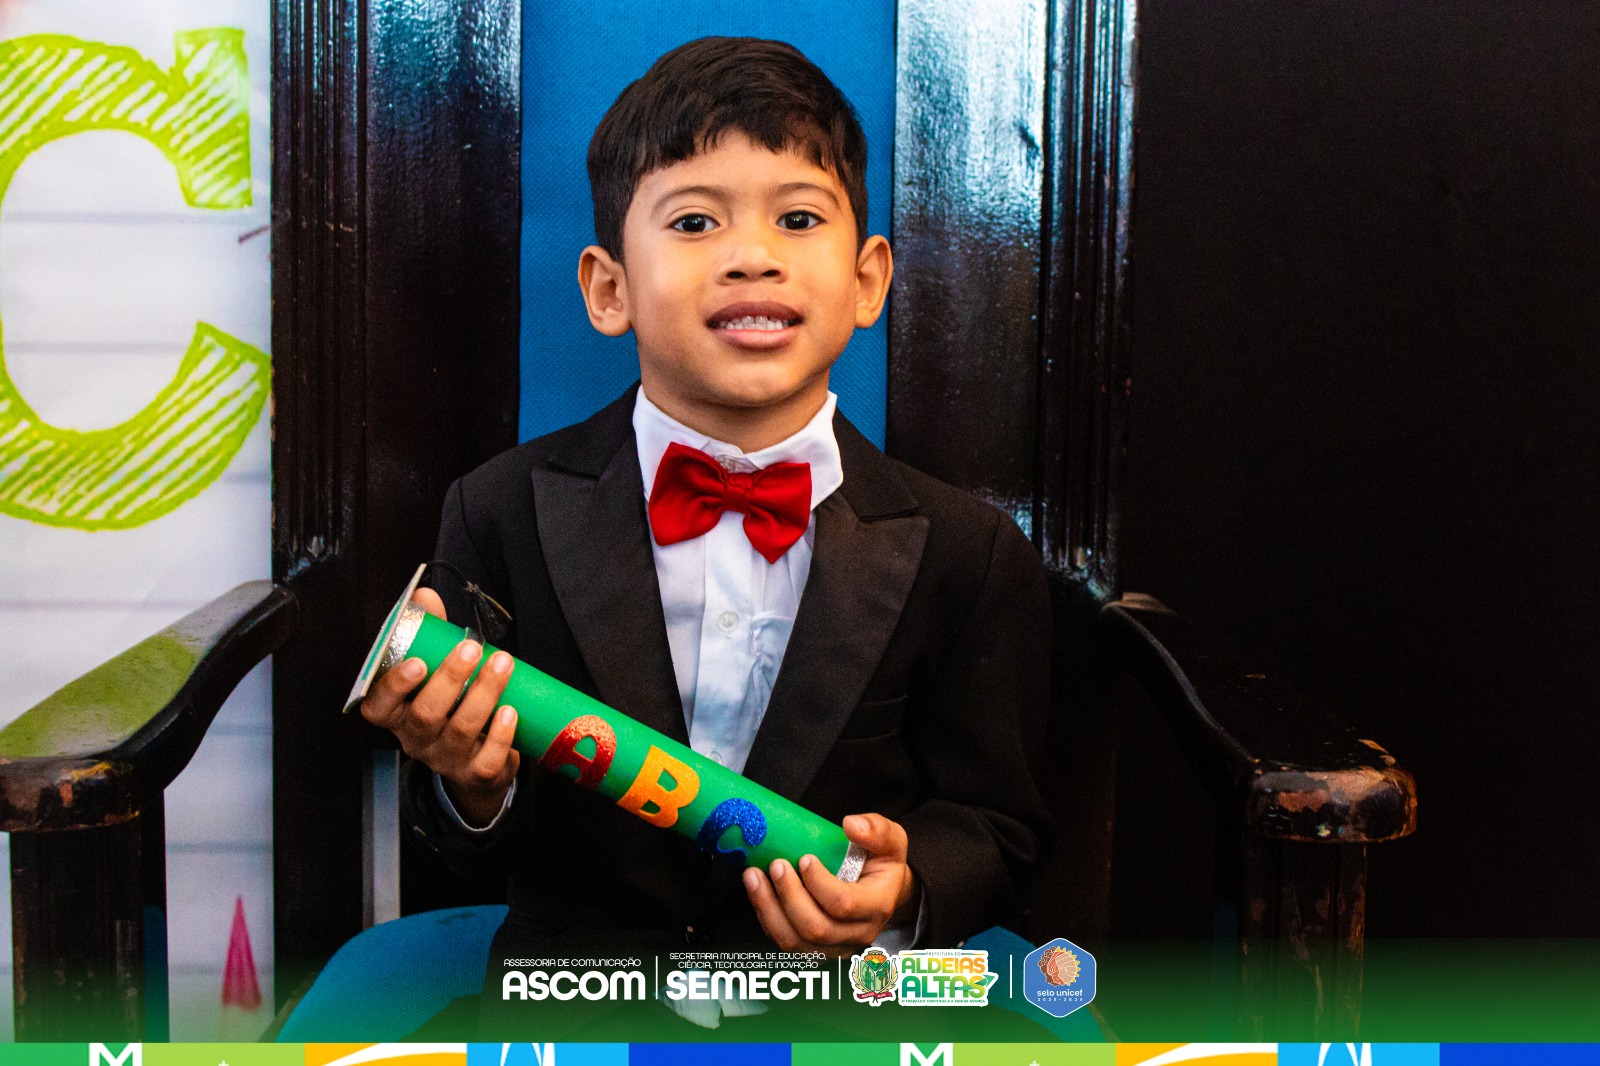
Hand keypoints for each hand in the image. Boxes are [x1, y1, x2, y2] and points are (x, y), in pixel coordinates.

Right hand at [358, 587, 520, 825]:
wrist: (475, 761)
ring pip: (459, 731)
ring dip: (483, 694)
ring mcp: (446, 760)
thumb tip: (424, 597)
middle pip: (425, 714)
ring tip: (503, 664)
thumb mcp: (435, 671)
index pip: (379, 707)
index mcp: (397, 715)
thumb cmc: (451, 704)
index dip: (394, 686)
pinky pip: (486, 760)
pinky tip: (510, 711)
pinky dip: (500, 735)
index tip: (417, 662)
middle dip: (450, 678)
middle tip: (473, 648)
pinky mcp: (476, 774)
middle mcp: (416, 740)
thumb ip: (428, 634)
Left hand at [742, 813, 916, 953]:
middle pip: (816, 928)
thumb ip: (877, 830)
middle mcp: (857, 934)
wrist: (882, 893)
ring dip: (769, 908)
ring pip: (795, 942)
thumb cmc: (882, 864)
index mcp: (877, 907)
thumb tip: (851, 824)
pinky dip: (766, 916)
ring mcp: (834, 947)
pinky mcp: (814, 949)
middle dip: (789, 896)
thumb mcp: (891, 841)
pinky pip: (784, 941)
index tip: (805, 858)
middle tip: (776, 864)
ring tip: (754, 877)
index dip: (819, 884)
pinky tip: (757, 891)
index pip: (844, 905)